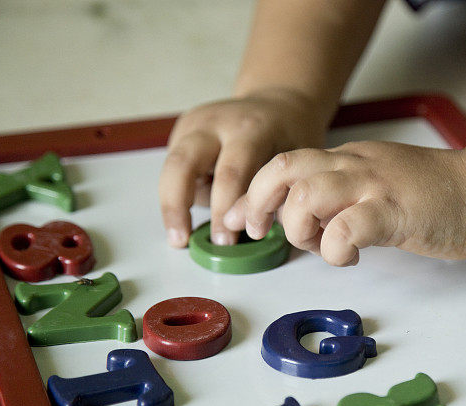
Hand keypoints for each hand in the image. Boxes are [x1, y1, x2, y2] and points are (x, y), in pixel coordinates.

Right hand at [159, 90, 324, 246]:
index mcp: (251, 129)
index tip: (225, 242)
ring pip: (171, 166)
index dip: (224, 211)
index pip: (231, 173)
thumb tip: (251, 231)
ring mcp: (194, 124)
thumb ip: (275, 193)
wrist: (279, 104)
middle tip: (184, 240)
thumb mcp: (294, 162)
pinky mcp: (182, 131)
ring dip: (172, 204)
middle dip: (179, 206)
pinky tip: (188, 214)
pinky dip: (178, 194)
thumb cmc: (291, 138)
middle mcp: (216, 122)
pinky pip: (174, 167)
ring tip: (179, 236)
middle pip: (183, 163)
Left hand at [226, 141, 465, 265]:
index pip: (286, 162)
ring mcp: (375, 186)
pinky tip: (348, 258)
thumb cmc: (435, 194)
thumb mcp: (378, 183)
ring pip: (308, 195)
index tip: (242, 220)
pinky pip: (347, 227)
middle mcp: (355, 166)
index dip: (254, 191)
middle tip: (260, 233)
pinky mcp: (396, 212)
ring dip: (299, 228)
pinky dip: (334, 248)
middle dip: (259, 204)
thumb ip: (342, 194)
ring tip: (318, 246)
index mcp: (348, 159)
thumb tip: (306, 220)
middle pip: (284, 169)